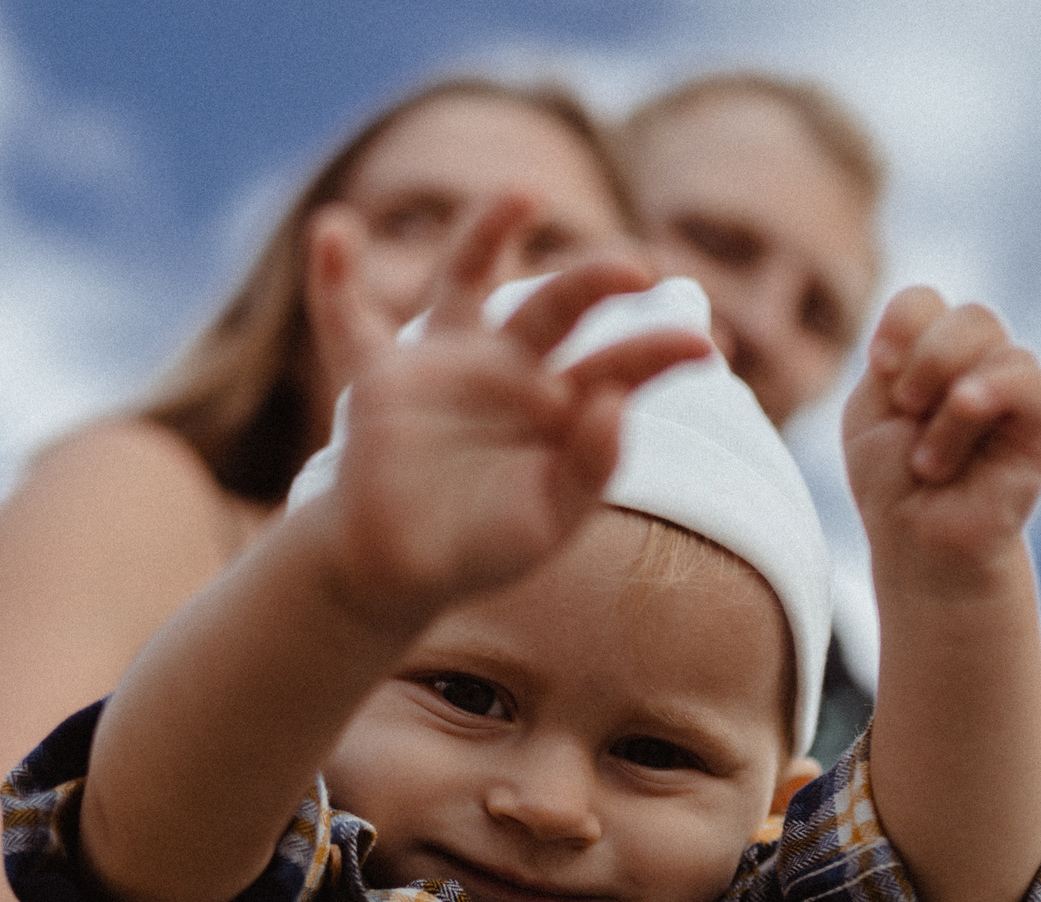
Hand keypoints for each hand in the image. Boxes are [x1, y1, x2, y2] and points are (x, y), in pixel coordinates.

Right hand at [322, 195, 710, 626]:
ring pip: (466, 279)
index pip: (617, 363)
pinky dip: (333, 278)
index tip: (707, 345)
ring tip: (523, 194)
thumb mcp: (547, 520)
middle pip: (555, 305)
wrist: (399, 568)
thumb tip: (614, 404)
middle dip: (593, 281)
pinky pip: (348, 321)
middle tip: (633, 270)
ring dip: (487, 232)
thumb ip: (589, 468)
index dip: (660, 351)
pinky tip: (333, 230)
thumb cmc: (481, 545)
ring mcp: (445, 363)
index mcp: (561, 402)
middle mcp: (509, 367)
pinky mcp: (382, 378)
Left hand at [841, 286, 1040, 586]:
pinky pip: (1036, 385)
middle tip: (907, 409)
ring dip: (948, 411)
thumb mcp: (871, 412)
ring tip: (929, 463)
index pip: (926, 303)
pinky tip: (964, 424)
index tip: (881, 367)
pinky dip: (995, 395)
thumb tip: (955, 345)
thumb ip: (903, 359)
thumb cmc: (890, 482)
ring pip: (999, 352)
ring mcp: (1014, 393)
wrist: (917, 543)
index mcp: (932, 354)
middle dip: (929, 359)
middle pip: (973, 317)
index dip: (902, 325)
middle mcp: (981, 365)